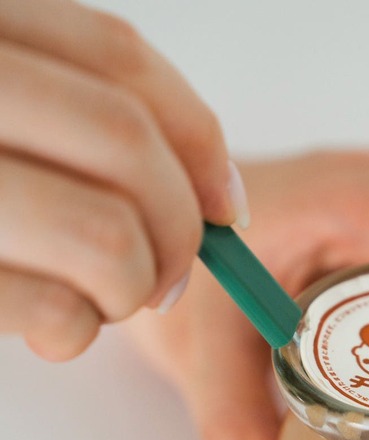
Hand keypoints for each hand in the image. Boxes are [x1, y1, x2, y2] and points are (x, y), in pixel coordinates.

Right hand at [0, 0, 244, 360]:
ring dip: (131, 288)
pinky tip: (48, 325)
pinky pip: (56, 312)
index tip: (226, 204)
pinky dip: (75, 331)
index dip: (199, 139)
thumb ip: (79, 129)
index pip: (119, 59)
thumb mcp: (1, 125)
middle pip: (128, 147)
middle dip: (179, 229)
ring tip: (99, 298)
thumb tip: (218, 198)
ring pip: (107, 236)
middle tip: (166, 274)